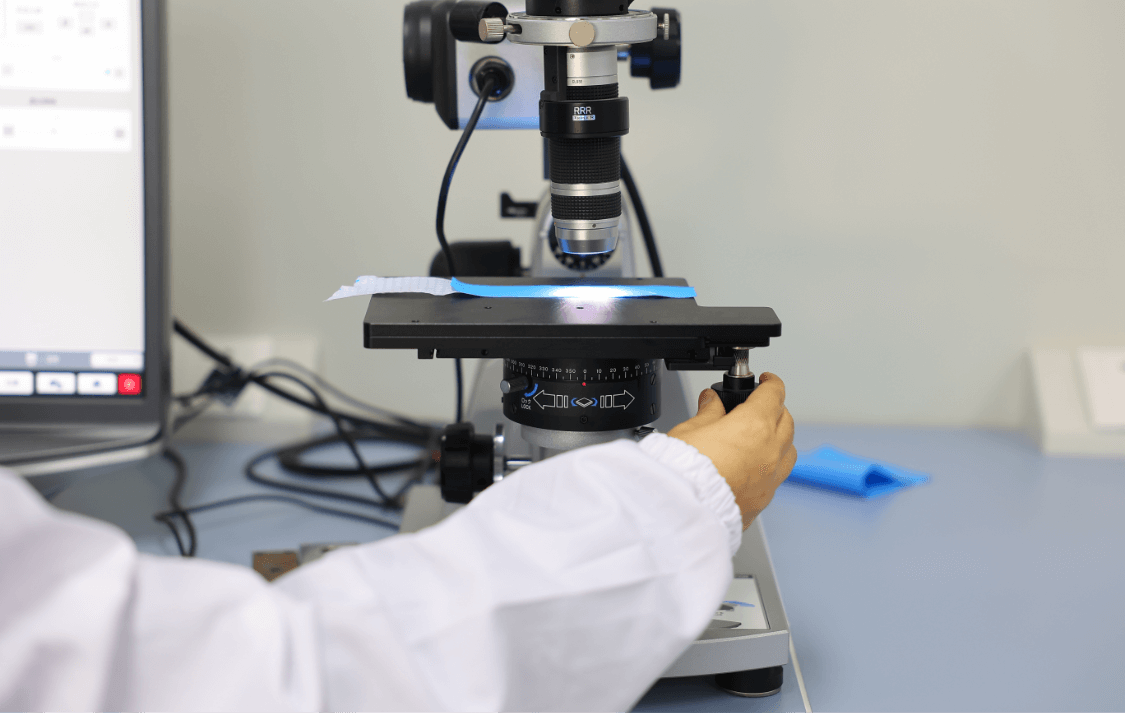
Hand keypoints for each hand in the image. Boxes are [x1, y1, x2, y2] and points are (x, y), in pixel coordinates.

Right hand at [667, 373, 796, 527]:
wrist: (682, 510)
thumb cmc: (683, 470)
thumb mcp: (690, 429)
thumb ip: (707, 412)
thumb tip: (711, 402)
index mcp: (754, 425)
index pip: (773, 394)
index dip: (770, 382)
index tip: (766, 381)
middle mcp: (770, 451)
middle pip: (786, 420)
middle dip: (775, 408)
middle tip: (760, 406)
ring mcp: (770, 477)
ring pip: (788, 450)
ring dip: (781, 438)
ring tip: (763, 436)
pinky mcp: (763, 499)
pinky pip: (776, 476)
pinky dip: (770, 465)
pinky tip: (754, 466)